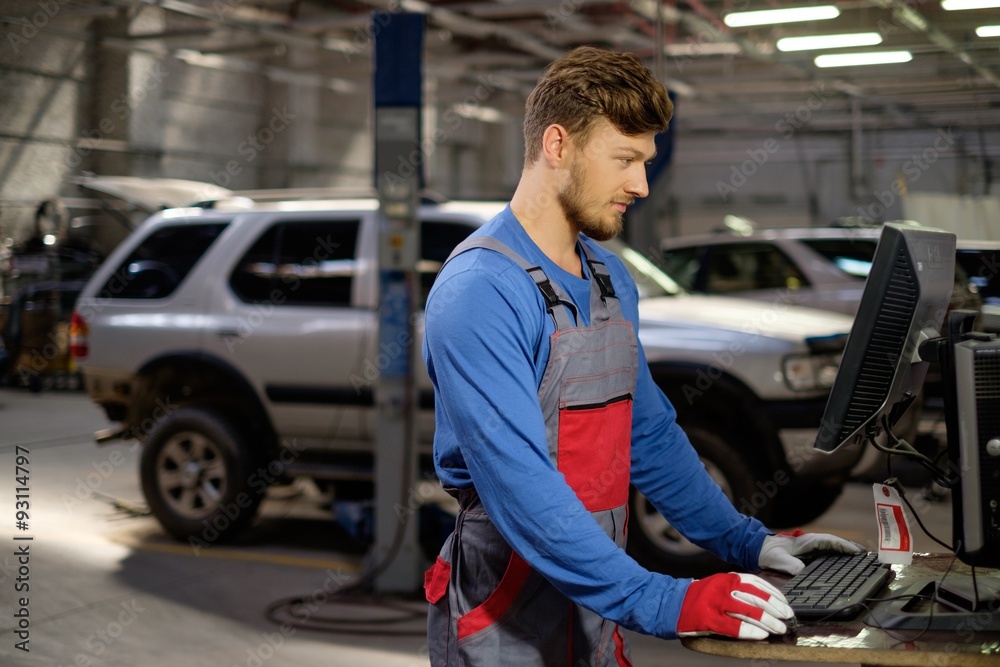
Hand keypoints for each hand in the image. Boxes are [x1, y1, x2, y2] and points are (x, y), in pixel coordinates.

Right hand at [677, 572, 792, 639]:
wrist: (673, 603)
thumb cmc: (700, 596)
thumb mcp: (720, 584)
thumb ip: (739, 588)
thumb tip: (767, 600)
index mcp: (727, 578)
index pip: (757, 583)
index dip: (774, 594)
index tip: (785, 603)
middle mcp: (723, 588)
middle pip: (756, 598)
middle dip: (775, 609)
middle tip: (787, 617)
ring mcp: (715, 604)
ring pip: (748, 612)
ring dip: (767, 621)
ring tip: (779, 628)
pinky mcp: (709, 620)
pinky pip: (734, 627)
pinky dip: (749, 631)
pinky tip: (761, 635)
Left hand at [758, 529, 863, 575]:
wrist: (759, 550)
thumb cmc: (770, 553)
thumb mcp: (779, 560)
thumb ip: (791, 565)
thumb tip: (803, 572)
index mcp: (808, 541)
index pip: (830, 541)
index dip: (844, 546)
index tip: (857, 552)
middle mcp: (812, 542)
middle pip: (836, 543)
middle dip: (851, 547)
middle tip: (868, 555)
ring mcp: (811, 547)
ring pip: (833, 547)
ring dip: (846, 551)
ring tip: (862, 558)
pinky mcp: (809, 553)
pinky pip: (828, 553)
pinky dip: (838, 555)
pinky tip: (844, 562)